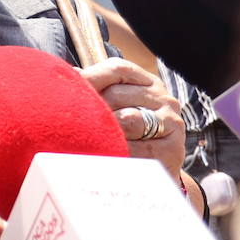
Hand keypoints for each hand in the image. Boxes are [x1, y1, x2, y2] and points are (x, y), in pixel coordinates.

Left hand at [80, 57, 185, 180]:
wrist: (152, 171)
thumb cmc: (125, 134)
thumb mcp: (113, 106)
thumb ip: (95, 89)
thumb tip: (71, 76)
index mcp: (147, 82)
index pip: (117, 69)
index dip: (89, 76)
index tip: (67, 89)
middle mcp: (164, 99)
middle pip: (116, 94)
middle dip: (92, 109)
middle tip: (76, 122)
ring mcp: (172, 123)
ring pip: (127, 119)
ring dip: (105, 131)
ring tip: (92, 139)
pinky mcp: (172, 150)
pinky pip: (137, 148)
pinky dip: (118, 151)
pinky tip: (109, 155)